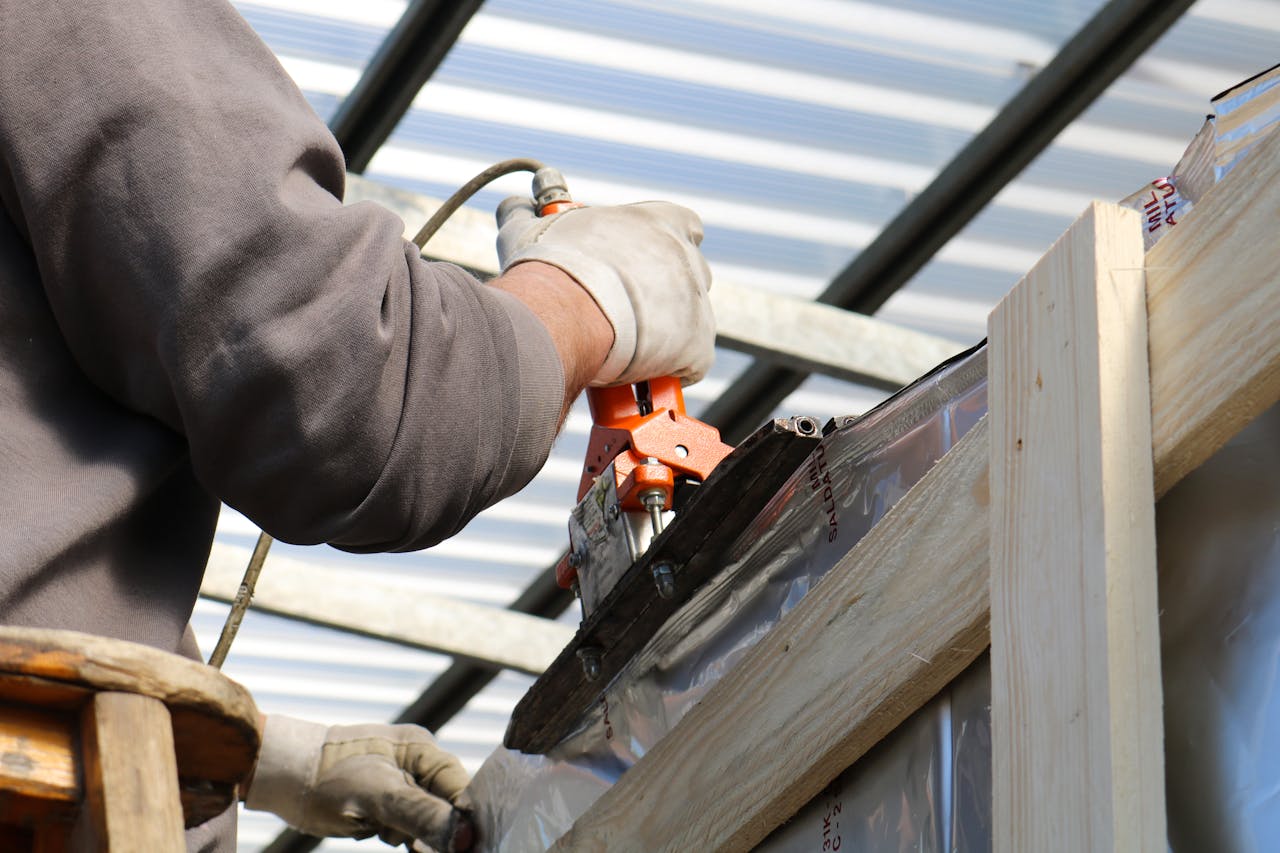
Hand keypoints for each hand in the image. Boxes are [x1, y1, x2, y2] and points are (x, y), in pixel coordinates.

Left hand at [245, 715, 473, 850]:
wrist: (281, 776)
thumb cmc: (326, 776)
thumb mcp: (378, 797)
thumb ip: (423, 815)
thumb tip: (466, 838)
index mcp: (422, 750)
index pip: (461, 788)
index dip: (465, 820)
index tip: (465, 847)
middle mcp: (416, 763)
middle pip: (446, 806)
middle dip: (433, 830)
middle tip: (398, 834)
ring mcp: (400, 782)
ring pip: (425, 820)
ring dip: (411, 835)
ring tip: (379, 827)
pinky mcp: (384, 802)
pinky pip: (405, 825)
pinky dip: (398, 836)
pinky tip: (377, 831)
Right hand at [496, 198, 715, 385]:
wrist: (564, 315)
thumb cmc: (551, 269)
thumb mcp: (533, 231)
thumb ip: (530, 215)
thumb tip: (516, 207)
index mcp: (660, 221)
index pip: (684, 225)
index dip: (665, 245)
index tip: (641, 262)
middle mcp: (687, 257)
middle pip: (690, 274)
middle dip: (665, 292)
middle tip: (627, 308)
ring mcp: (697, 303)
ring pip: (691, 320)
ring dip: (668, 331)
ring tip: (628, 344)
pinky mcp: (697, 347)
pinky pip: (691, 363)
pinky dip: (670, 370)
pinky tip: (641, 372)